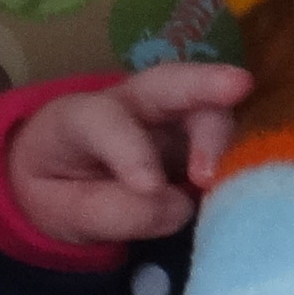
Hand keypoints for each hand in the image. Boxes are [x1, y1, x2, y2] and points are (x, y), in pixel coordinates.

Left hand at [1, 63, 252, 246]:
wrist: (57, 185)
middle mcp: (128, 107)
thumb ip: (113, 212)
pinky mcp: (194, 144)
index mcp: (77, 118)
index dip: (130, 150)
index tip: (148, 186)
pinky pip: (221, 145)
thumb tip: (181, 206)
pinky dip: (234, 161)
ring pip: (204, 110)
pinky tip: (236, 185)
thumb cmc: (54, 191)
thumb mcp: (62, 212)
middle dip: (205, 82)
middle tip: (238, 88)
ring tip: (208, 180)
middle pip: (167, 83)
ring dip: (218, 137)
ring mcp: (167, 122)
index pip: (104, 121)